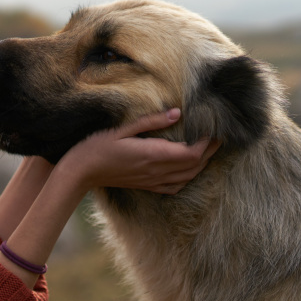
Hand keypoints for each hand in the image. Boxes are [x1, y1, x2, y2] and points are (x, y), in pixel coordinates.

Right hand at [55, 109, 220, 194]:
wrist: (81, 172)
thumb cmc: (97, 146)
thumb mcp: (123, 128)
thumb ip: (152, 121)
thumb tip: (177, 113)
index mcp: (153, 155)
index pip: (191, 153)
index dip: (207, 143)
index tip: (213, 129)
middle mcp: (156, 171)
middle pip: (194, 165)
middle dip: (210, 151)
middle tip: (219, 135)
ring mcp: (152, 182)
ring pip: (188, 177)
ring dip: (202, 164)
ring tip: (209, 148)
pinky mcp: (147, 186)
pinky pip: (176, 186)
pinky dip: (188, 176)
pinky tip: (189, 167)